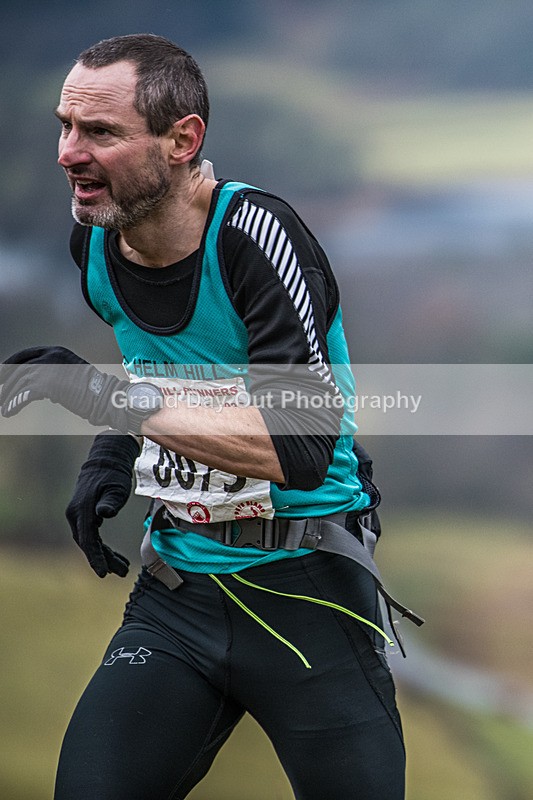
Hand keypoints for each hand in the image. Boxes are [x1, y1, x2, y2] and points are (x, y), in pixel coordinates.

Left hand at [0, 345, 129, 431]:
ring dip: (8, 396)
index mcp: (55, 351)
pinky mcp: (46, 385)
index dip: (10, 365)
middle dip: (6, 383)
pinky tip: (10, 410)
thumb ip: (55, 374)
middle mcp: (49, 357)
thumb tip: (39, 386)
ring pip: (18, 383)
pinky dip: (14, 404)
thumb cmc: (93, 390)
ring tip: (4, 407)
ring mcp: (47, 370)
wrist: (104, 396)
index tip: (3, 375)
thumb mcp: (71, 373)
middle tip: (0, 392)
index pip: (25, 355)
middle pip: (18, 369)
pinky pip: (23, 394)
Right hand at [65, 430, 140, 576]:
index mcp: (82, 509)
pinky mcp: (84, 515)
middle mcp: (76, 514)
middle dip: (103, 560)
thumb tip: (104, 513)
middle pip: (88, 544)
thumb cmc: (113, 474)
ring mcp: (78, 515)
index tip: (103, 573)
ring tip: (122, 568)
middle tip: (121, 572)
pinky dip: (102, 547)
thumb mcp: (117, 487)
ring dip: (105, 556)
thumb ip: (111, 501)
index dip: (95, 558)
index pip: (87, 539)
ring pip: (89, 542)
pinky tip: (114, 557)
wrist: (105, 461)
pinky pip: (91, 536)